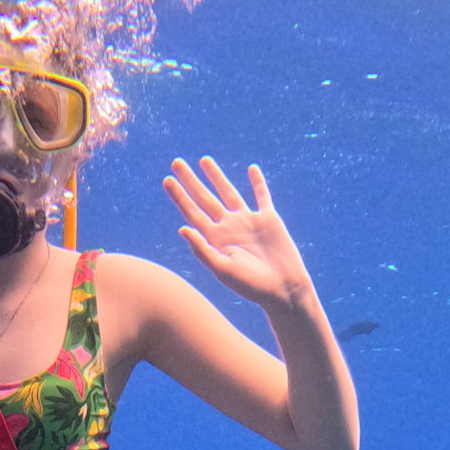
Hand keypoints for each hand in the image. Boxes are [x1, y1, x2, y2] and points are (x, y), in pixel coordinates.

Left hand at [163, 156, 312, 306]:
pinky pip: (262, 196)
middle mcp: (228, 227)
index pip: (192, 213)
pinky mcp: (268, 219)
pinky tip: (252, 169)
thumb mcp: (222, 270)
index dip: (179, 196)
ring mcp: (248, 221)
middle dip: (191, 181)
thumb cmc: (251, 286)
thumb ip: (202, 250)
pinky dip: (258, 183)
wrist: (282, 289)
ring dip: (216, 176)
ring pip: (229, 192)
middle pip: (205, 198)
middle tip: (176, 162)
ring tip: (204, 160)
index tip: (167, 180)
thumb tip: (182, 229)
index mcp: (215, 239)